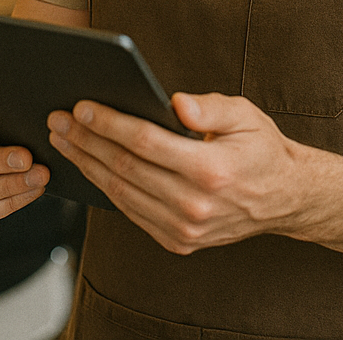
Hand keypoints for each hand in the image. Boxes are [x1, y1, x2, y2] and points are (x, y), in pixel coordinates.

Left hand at [47, 92, 311, 253]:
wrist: (284, 198)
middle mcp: (194, 204)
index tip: (82, 107)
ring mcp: (184, 228)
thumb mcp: (244, 115)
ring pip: (121, 193)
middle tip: (58, 120)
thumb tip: (174, 103)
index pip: (145, 142)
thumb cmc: (261, 149)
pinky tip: (90, 166)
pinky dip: (106, 188)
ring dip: (87, 164)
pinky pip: (131, 211)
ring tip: (65, 140)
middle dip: (86, 141)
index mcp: (210, 169)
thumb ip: (209, 107)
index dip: (109, 123)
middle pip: (124, 168)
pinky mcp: (178, 240)